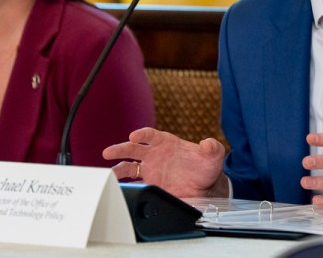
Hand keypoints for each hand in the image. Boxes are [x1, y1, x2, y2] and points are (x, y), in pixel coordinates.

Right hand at [102, 127, 228, 197]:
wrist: (204, 187)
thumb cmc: (206, 167)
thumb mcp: (213, 156)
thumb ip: (213, 148)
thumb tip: (208, 144)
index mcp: (166, 142)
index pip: (150, 135)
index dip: (142, 134)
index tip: (134, 136)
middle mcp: (154, 154)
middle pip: (133, 148)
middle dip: (120, 149)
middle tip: (108, 152)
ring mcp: (150, 169)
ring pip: (128, 166)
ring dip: (117, 169)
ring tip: (109, 175)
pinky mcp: (149, 184)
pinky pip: (133, 184)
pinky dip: (125, 186)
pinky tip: (117, 188)